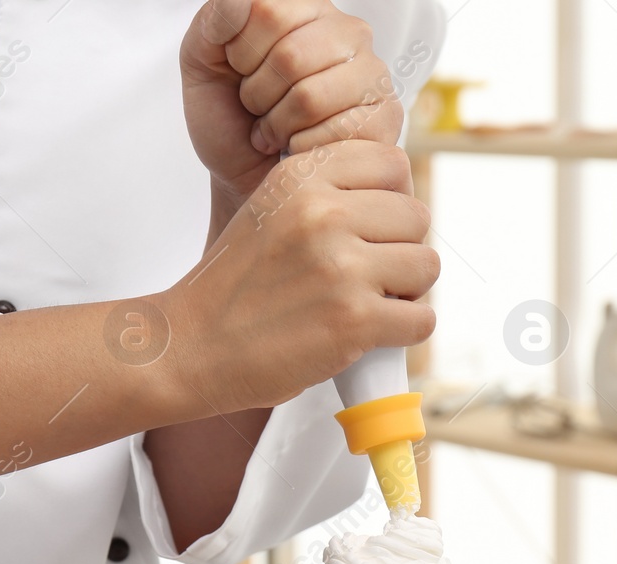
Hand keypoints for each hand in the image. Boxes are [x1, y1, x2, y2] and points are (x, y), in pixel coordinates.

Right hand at [157, 140, 436, 413]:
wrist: (190, 346)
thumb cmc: (234, 288)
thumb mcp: (270, 210)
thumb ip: (326, 192)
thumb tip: (400, 192)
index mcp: (302, 178)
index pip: (392, 163)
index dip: (391, 199)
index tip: (371, 228)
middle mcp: (324, 213)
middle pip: (417, 216)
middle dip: (399, 249)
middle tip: (365, 276)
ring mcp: (341, 267)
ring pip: (427, 265)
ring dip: (407, 291)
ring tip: (367, 303)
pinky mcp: (355, 320)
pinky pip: (422, 318)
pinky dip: (405, 331)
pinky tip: (372, 334)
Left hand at [181, 0, 405, 205]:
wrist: (246, 182)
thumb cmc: (230, 122)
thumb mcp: (202, 64)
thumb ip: (214, 22)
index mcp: (304, 8)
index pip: (268, 9)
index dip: (241, 53)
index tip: (241, 72)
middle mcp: (346, 32)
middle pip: (289, 55)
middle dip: (258, 95)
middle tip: (258, 109)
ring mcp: (371, 74)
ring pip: (310, 96)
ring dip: (278, 125)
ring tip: (276, 130)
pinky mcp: (385, 117)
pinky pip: (334, 131)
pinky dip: (303, 150)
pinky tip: (301, 150)